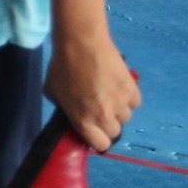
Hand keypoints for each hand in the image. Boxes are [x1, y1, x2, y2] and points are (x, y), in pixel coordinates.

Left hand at [46, 28, 140, 152]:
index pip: (100, 145)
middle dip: (109, 123)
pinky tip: (120, 87)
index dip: (99, 139)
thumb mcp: (52, 92)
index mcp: (82, 121)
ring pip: (126, 116)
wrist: (81, 43)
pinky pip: (135, 102)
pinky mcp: (131, 89)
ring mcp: (120, 103)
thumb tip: (70, 110)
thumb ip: (64, 107)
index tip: (96, 131)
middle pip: (115, 132)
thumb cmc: (62, 66)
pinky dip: (129, 97)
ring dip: (120, 109)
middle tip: (102, 110)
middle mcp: (103, 117)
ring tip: (110, 95)